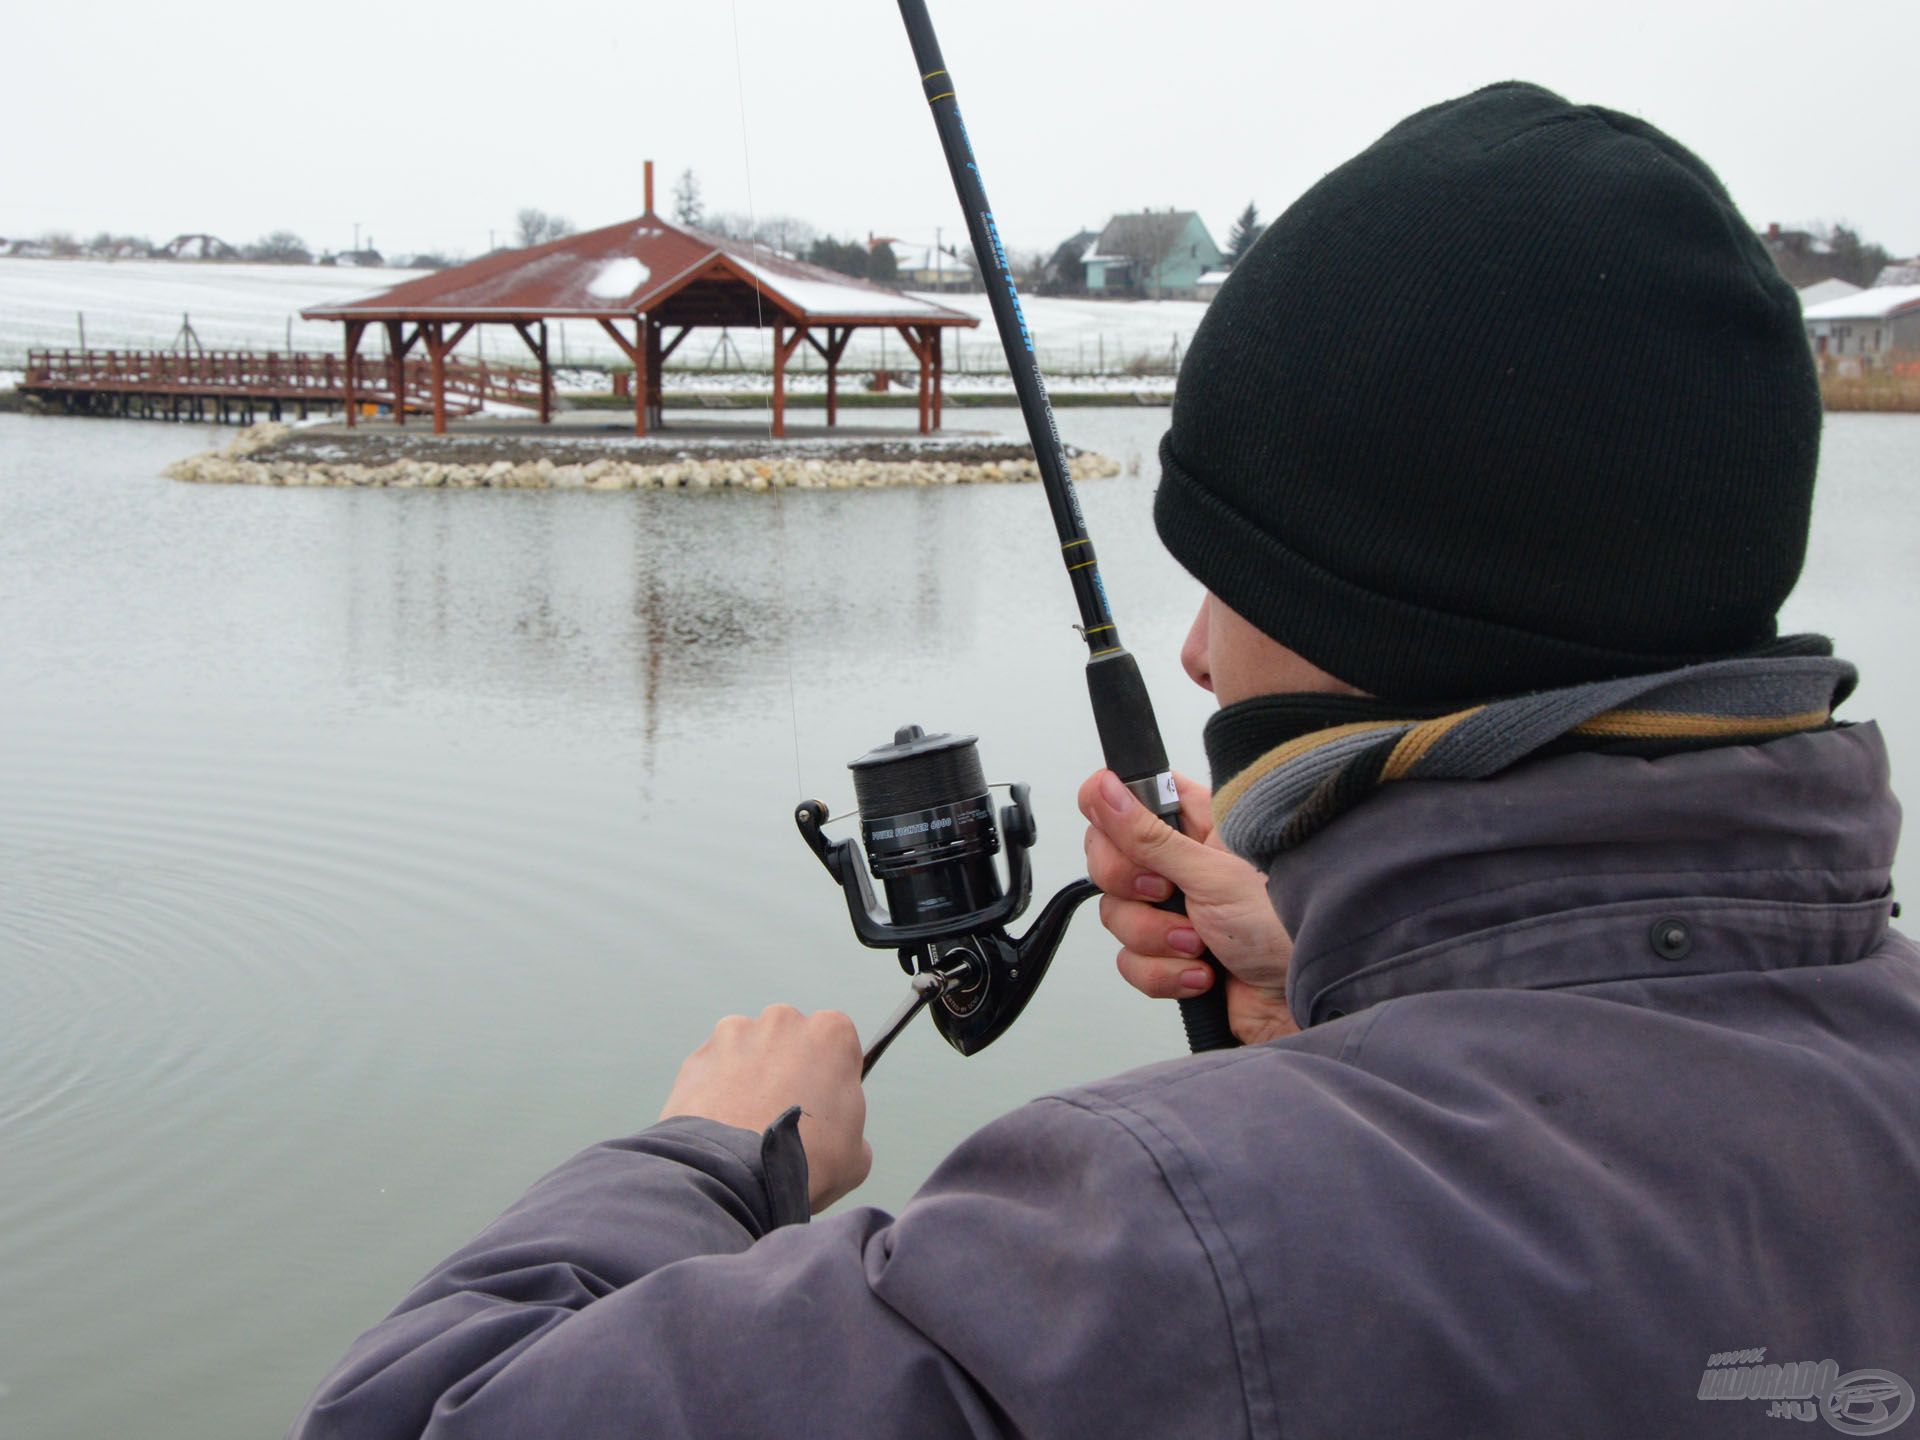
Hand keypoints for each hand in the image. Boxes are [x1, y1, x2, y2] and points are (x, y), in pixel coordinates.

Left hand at [659, 1005, 871, 1211]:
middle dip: (789, 1069)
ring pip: (749, 1051)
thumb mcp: (856, 1154)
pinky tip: (722, 1127)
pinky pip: (714, 1071)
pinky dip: (717, 1091)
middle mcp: (783, 1020)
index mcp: (831, 1033)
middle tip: (785, 1115)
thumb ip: (849, 1126)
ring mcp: (736, 1034)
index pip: (839, 1046)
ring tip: (748, 1125)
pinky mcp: (699, 1056)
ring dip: (750, 1077)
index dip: (833, 1078)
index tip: (826, 1106)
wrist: (737, 1176)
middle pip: (791, 1041)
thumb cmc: (806, 1160)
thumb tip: (835, 1132)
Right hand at [1079, 770, 1299, 1045]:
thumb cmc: (1291, 926)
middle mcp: (1184, 865)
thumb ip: (1148, 835)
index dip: (1114, 821)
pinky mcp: (1174, 958)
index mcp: (1199, 824)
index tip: (1128, 841)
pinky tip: (1204, 976)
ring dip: (1156, 939)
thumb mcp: (1213, 875)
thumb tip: (1102, 788)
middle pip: (1111, 862)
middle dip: (1132, 890)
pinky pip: (1133, 963)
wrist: (1317, 1001)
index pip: (1129, 801)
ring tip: (1202, 945)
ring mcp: (1178, 913)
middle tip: (1165, 893)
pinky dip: (1164, 974)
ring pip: (1119, 916)